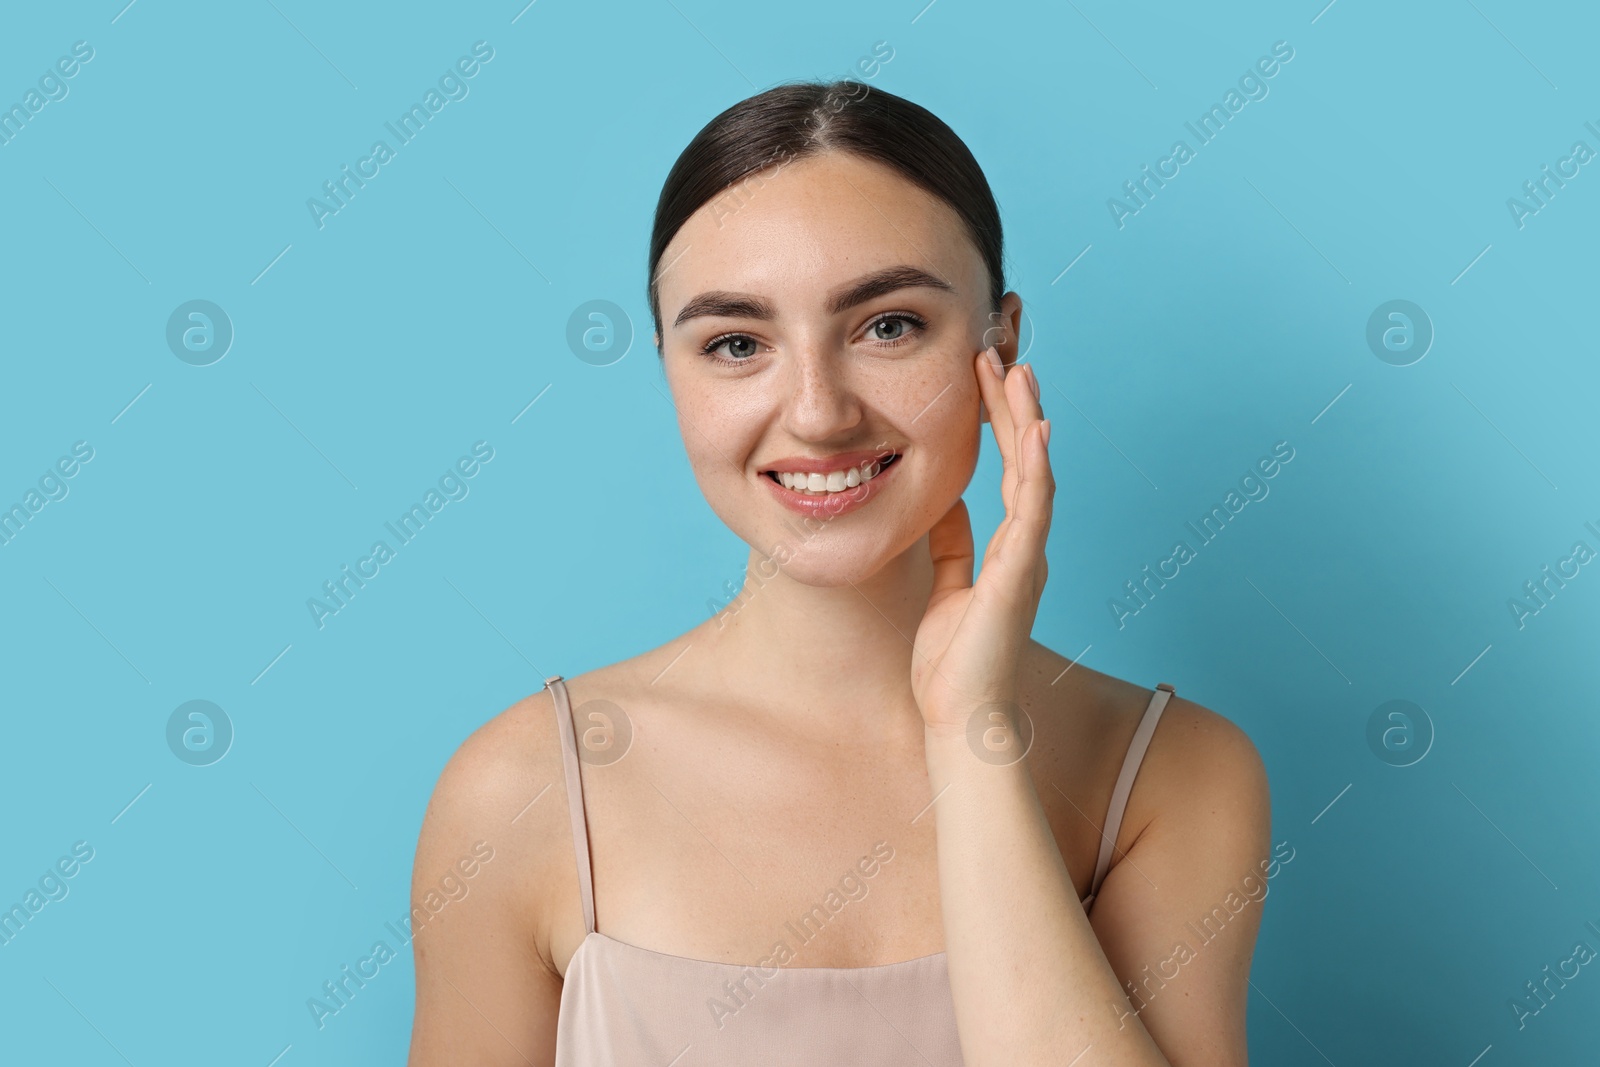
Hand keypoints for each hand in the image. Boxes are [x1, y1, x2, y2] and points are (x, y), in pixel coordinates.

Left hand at [910, 345, 1054, 736]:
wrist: (960, 718)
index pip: (1007, 466)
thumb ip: (952, 546)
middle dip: (1012, 403)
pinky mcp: (1020, 573)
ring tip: (1016, 369)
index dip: (998, 419)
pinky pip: (1033, 510)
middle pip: (1024, 457)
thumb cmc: (951, 664)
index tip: (982, 374)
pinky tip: (1036, 430)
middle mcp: (1024, 544)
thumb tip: (947, 503)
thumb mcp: (944, 588)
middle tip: (999, 351)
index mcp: (1007, 546)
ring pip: (1034, 471)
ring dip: (1026, 418)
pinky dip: (1037, 467)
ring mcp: (1028, 556)